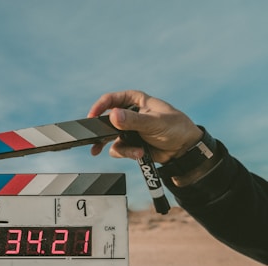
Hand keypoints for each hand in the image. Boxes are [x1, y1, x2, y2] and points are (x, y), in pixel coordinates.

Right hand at [88, 90, 202, 163]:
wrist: (184, 149)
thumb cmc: (175, 128)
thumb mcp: (154, 122)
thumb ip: (133, 120)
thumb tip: (113, 115)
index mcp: (135, 100)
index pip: (111, 99)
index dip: (99, 107)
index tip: (92, 118)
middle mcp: (129, 114)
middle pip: (106, 121)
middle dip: (101, 132)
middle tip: (94, 140)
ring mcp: (128, 130)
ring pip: (110, 138)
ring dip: (121, 147)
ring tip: (134, 152)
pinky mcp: (129, 144)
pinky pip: (118, 150)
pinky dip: (127, 153)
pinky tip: (139, 154)